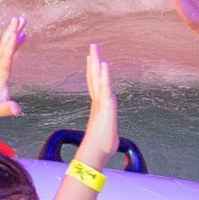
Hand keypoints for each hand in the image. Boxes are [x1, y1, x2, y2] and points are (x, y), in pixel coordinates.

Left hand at [0, 16, 25, 120]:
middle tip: (18, 18)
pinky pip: (7, 49)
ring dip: (13, 31)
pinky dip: (15, 41)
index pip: (5, 57)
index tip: (14, 33)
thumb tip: (17, 110)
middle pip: (5, 45)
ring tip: (22, 19)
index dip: (10, 46)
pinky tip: (22, 34)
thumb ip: (8, 109)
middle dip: (11, 31)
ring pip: (5, 44)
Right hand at [78, 44, 118, 162]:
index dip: (93, 71)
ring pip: (97, 78)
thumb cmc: (102, 145)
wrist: (97, 152)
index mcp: (99, 105)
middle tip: (92, 46)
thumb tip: (104, 130)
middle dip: (93, 61)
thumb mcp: (107, 131)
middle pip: (94, 76)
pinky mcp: (105, 106)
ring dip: (96, 63)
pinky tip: (104, 65)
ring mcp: (101, 102)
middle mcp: (98, 101)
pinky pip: (104, 87)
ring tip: (94, 49)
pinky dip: (104, 75)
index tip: (91, 59)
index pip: (95, 84)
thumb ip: (106, 126)